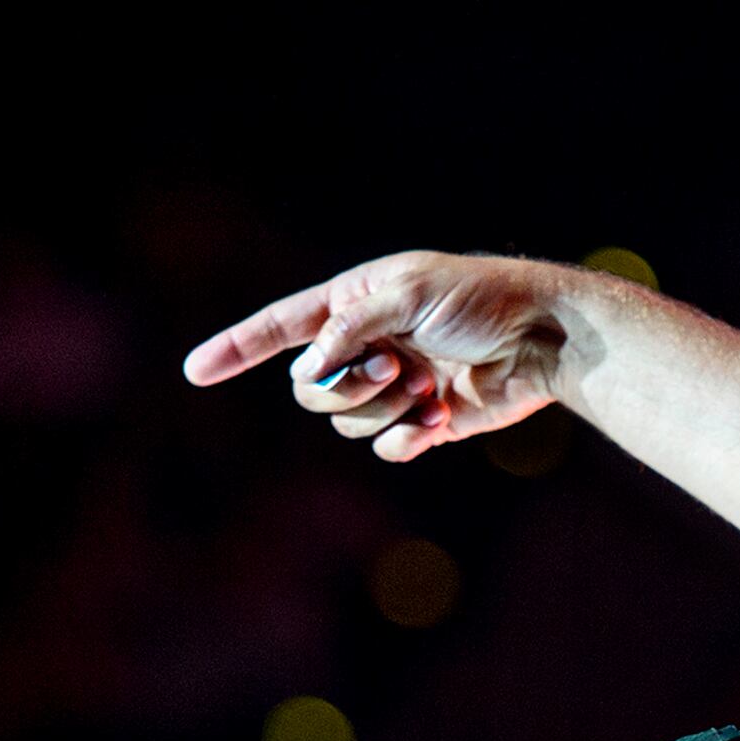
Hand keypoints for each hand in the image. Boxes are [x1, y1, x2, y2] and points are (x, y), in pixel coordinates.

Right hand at [181, 251, 589, 461]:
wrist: (544, 339)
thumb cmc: (481, 300)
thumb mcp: (409, 292)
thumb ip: (350, 327)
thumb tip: (309, 369)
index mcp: (354, 303)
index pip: (281, 327)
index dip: (237, 347)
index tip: (195, 369)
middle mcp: (365, 346)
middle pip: (309, 389)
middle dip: (347, 387)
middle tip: (399, 367)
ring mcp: (393, 387)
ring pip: (347, 423)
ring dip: (385, 410)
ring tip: (430, 388)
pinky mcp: (423, 424)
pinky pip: (386, 448)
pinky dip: (409, 439)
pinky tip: (442, 419)